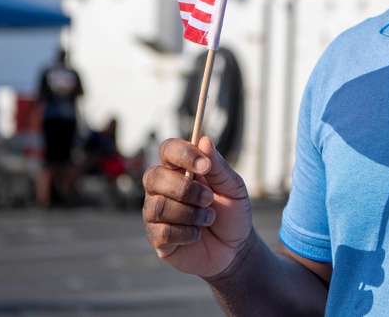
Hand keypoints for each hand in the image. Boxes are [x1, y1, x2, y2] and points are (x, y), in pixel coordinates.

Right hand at [142, 136, 253, 277]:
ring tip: (209, 218)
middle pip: (154, 176)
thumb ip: (218, 166)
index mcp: (181, 169)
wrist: (235, 249)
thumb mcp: (233, 187)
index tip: (205, 166)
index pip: (168, 149)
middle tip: (210, 199)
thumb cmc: (232, 213)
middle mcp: (162, 188)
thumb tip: (204, 140)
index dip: (182, 154)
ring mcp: (156, 213)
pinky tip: (197, 234)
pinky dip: (186, 233)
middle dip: (185, 189)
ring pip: (157, 205)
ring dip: (190, 213)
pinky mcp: (156, 238)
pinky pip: (162, 231)